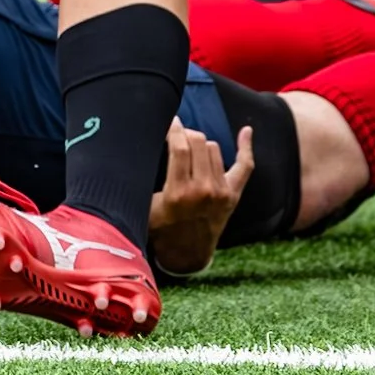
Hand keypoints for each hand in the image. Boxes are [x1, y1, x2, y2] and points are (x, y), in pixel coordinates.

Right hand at [147, 122, 253, 274]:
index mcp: (178, 193)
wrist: (187, 253)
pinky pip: (245, 165)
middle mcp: (202, 191)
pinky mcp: (233, 195)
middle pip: (198, 142)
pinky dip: (245, 147)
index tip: (169, 121)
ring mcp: (221, 192)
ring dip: (201, 144)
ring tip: (191, 148)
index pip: (179, 148)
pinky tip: (246, 132)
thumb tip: (128, 151)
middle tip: (178, 136)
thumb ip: (139, 182)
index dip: (174, 129)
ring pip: (214, 148)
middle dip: (186, 133)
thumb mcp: (144, 206)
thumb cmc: (161, 227)